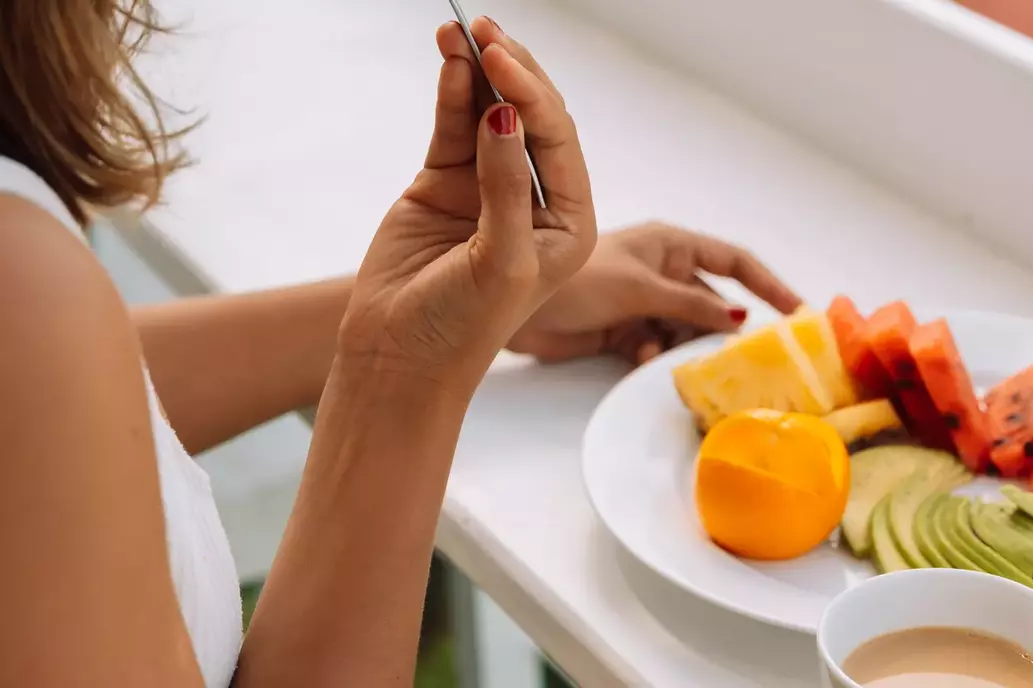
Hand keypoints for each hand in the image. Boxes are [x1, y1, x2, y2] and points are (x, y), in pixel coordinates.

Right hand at [337, 19, 596, 390]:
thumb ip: (505, 187)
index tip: (502, 60)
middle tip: (487, 31)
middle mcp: (535, 201)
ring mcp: (489, 188)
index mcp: (568, 223)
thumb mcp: (500, 261)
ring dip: (478, 74)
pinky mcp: (447, 184)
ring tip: (459, 31)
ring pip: (490, 115)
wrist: (398, 356)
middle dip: (514, 72)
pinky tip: (449, 62)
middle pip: (533, 119)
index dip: (534, 97)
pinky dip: (452, 96)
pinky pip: (454, 129)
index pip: (560, 143)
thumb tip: (504, 114)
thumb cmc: (462, 327)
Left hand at [508, 222, 801, 364]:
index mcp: (670, 244)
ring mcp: (644, 302)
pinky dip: (656, 356)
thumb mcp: (638, 287)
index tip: (798, 313)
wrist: (510, 305)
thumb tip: (741, 321)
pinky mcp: (623, 331)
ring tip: (694, 365)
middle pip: (714, 302)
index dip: (768, 284)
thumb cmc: (574, 279)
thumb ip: (690, 304)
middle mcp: (662, 270)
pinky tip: (644, 359)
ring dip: (689, 347)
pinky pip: (658, 347)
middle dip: (727, 329)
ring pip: (686, 330)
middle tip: (751, 361)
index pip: (734, 261)